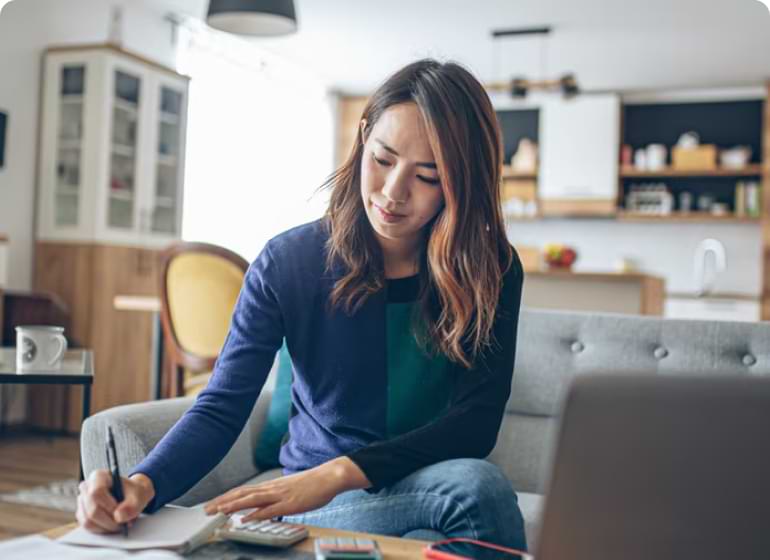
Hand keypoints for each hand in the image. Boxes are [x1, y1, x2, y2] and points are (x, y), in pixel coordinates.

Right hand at [76, 470, 154, 532]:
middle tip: (123, 524)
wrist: (132, 496)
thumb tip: (118, 516)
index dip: (109, 506)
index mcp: (99, 476)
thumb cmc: (134, 493)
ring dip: (105, 527)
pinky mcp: (82, 514)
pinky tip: (112, 525)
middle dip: (109, 521)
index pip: (96, 493)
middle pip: (92, 510)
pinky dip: (101, 530)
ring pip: (88, 521)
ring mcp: (82, 501)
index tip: (120, 512)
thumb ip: (132, 506)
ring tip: (119, 524)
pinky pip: (87, 527)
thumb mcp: (139, 496)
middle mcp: (86, 487)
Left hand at [204, 457, 369, 522]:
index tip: (213, 504)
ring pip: (252, 500)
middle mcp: (272, 488)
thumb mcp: (289, 490)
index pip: (243, 491)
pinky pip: (270, 509)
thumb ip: (274, 499)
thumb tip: (260, 508)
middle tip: (207, 510)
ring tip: (219, 511)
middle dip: (223, 502)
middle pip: (242, 494)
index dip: (227, 497)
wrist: (329, 476)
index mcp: (271, 486)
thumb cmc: (311, 484)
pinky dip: (256, 513)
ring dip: (234, 505)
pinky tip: (245, 518)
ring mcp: (281, 495)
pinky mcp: (290, 503)